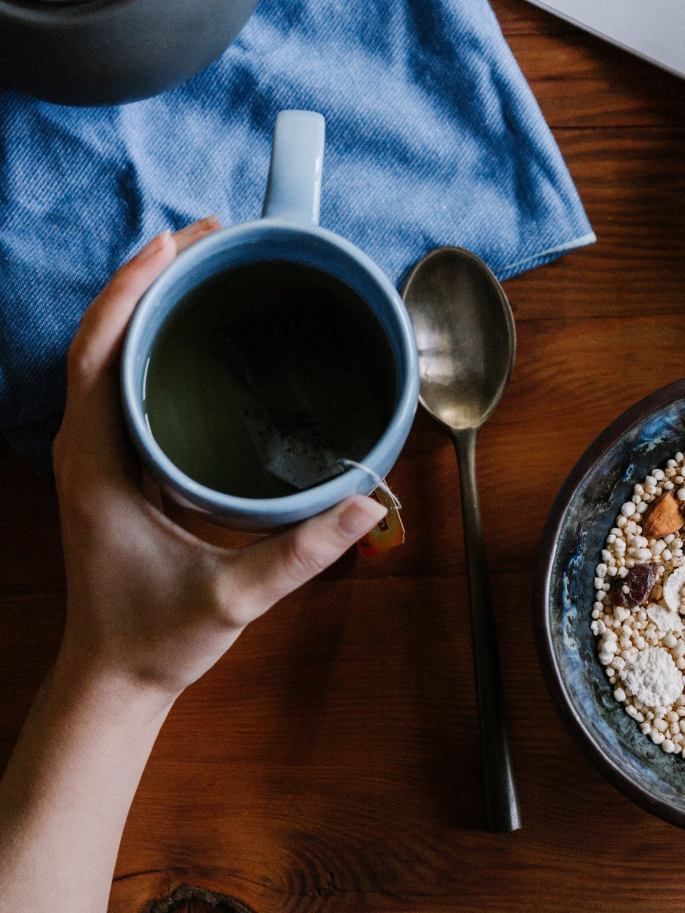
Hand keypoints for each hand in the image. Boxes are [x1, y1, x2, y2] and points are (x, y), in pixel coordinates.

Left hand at [50, 219, 386, 702]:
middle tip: (211, 236)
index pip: (98, 354)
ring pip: (108, 352)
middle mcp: (88, 447)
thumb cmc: (156, 638)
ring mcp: (98, 452)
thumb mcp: (232, 598)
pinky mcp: (115, 461)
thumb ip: (302, 553)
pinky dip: (151, 337)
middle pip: (101, 336)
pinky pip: (123, 379)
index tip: (175, 243)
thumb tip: (369, 504)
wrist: (113, 676)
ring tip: (206, 263)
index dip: (130, 290)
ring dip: (148, 301)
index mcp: (98, 465)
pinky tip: (196, 328)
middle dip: (148, 276)